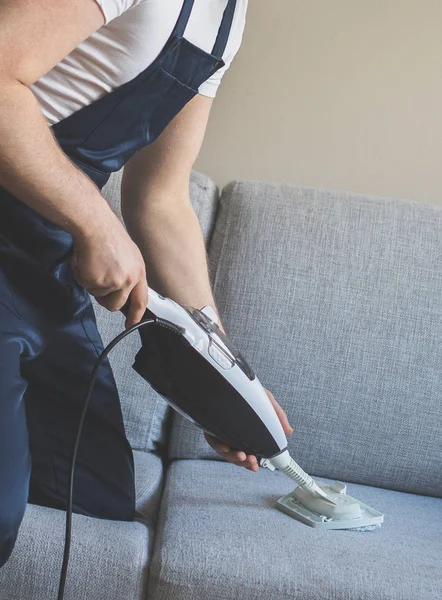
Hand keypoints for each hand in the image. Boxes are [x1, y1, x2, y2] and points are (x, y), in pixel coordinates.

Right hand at [71, 212, 147, 327]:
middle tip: (97, 282)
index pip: (141, 300)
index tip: (131, 324)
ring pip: (99, 297)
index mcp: (139, 271)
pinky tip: (84, 261)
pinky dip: (82, 276)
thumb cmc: (107, 234)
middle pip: (116, 305)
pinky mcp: (98, 282)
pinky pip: (86, 287)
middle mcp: (130, 279)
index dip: (136, 315)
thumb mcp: (128, 255)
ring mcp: (114, 282)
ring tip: (93, 264)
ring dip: (92, 284)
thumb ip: (128, 273)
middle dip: (105, 298)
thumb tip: (121, 290)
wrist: (95, 224)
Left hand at [204, 388, 292, 471]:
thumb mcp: (266, 401)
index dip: (253, 461)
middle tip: (252, 463)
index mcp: (246, 430)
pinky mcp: (209, 424)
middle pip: (237, 454)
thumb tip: (289, 431)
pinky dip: (219, 447)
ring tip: (244, 457)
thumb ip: (277, 416)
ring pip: (226, 451)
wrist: (229, 374)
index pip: (250, 450)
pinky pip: (212, 440)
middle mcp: (232, 432)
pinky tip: (226, 447)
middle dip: (245, 463)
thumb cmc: (247, 388)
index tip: (258, 466)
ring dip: (234, 458)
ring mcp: (221, 429)